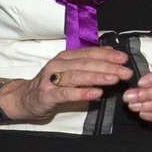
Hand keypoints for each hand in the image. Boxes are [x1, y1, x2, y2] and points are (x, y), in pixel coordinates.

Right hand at [3, 47, 132, 120]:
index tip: (124, 59)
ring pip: (77, 76)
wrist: (25, 98)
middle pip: (86, 64)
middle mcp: (58, 65)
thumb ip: (88, 62)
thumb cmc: (51, 84)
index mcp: (65, 57)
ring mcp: (51, 79)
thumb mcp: (69, 70)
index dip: (108, 55)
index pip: (89, 53)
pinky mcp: (47, 95)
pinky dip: (82, 93)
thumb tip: (111, 52)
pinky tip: (96, 94)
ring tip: (114, 79)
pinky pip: (67, 93)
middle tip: (126, 72)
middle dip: (108, 67)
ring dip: (97, 77)